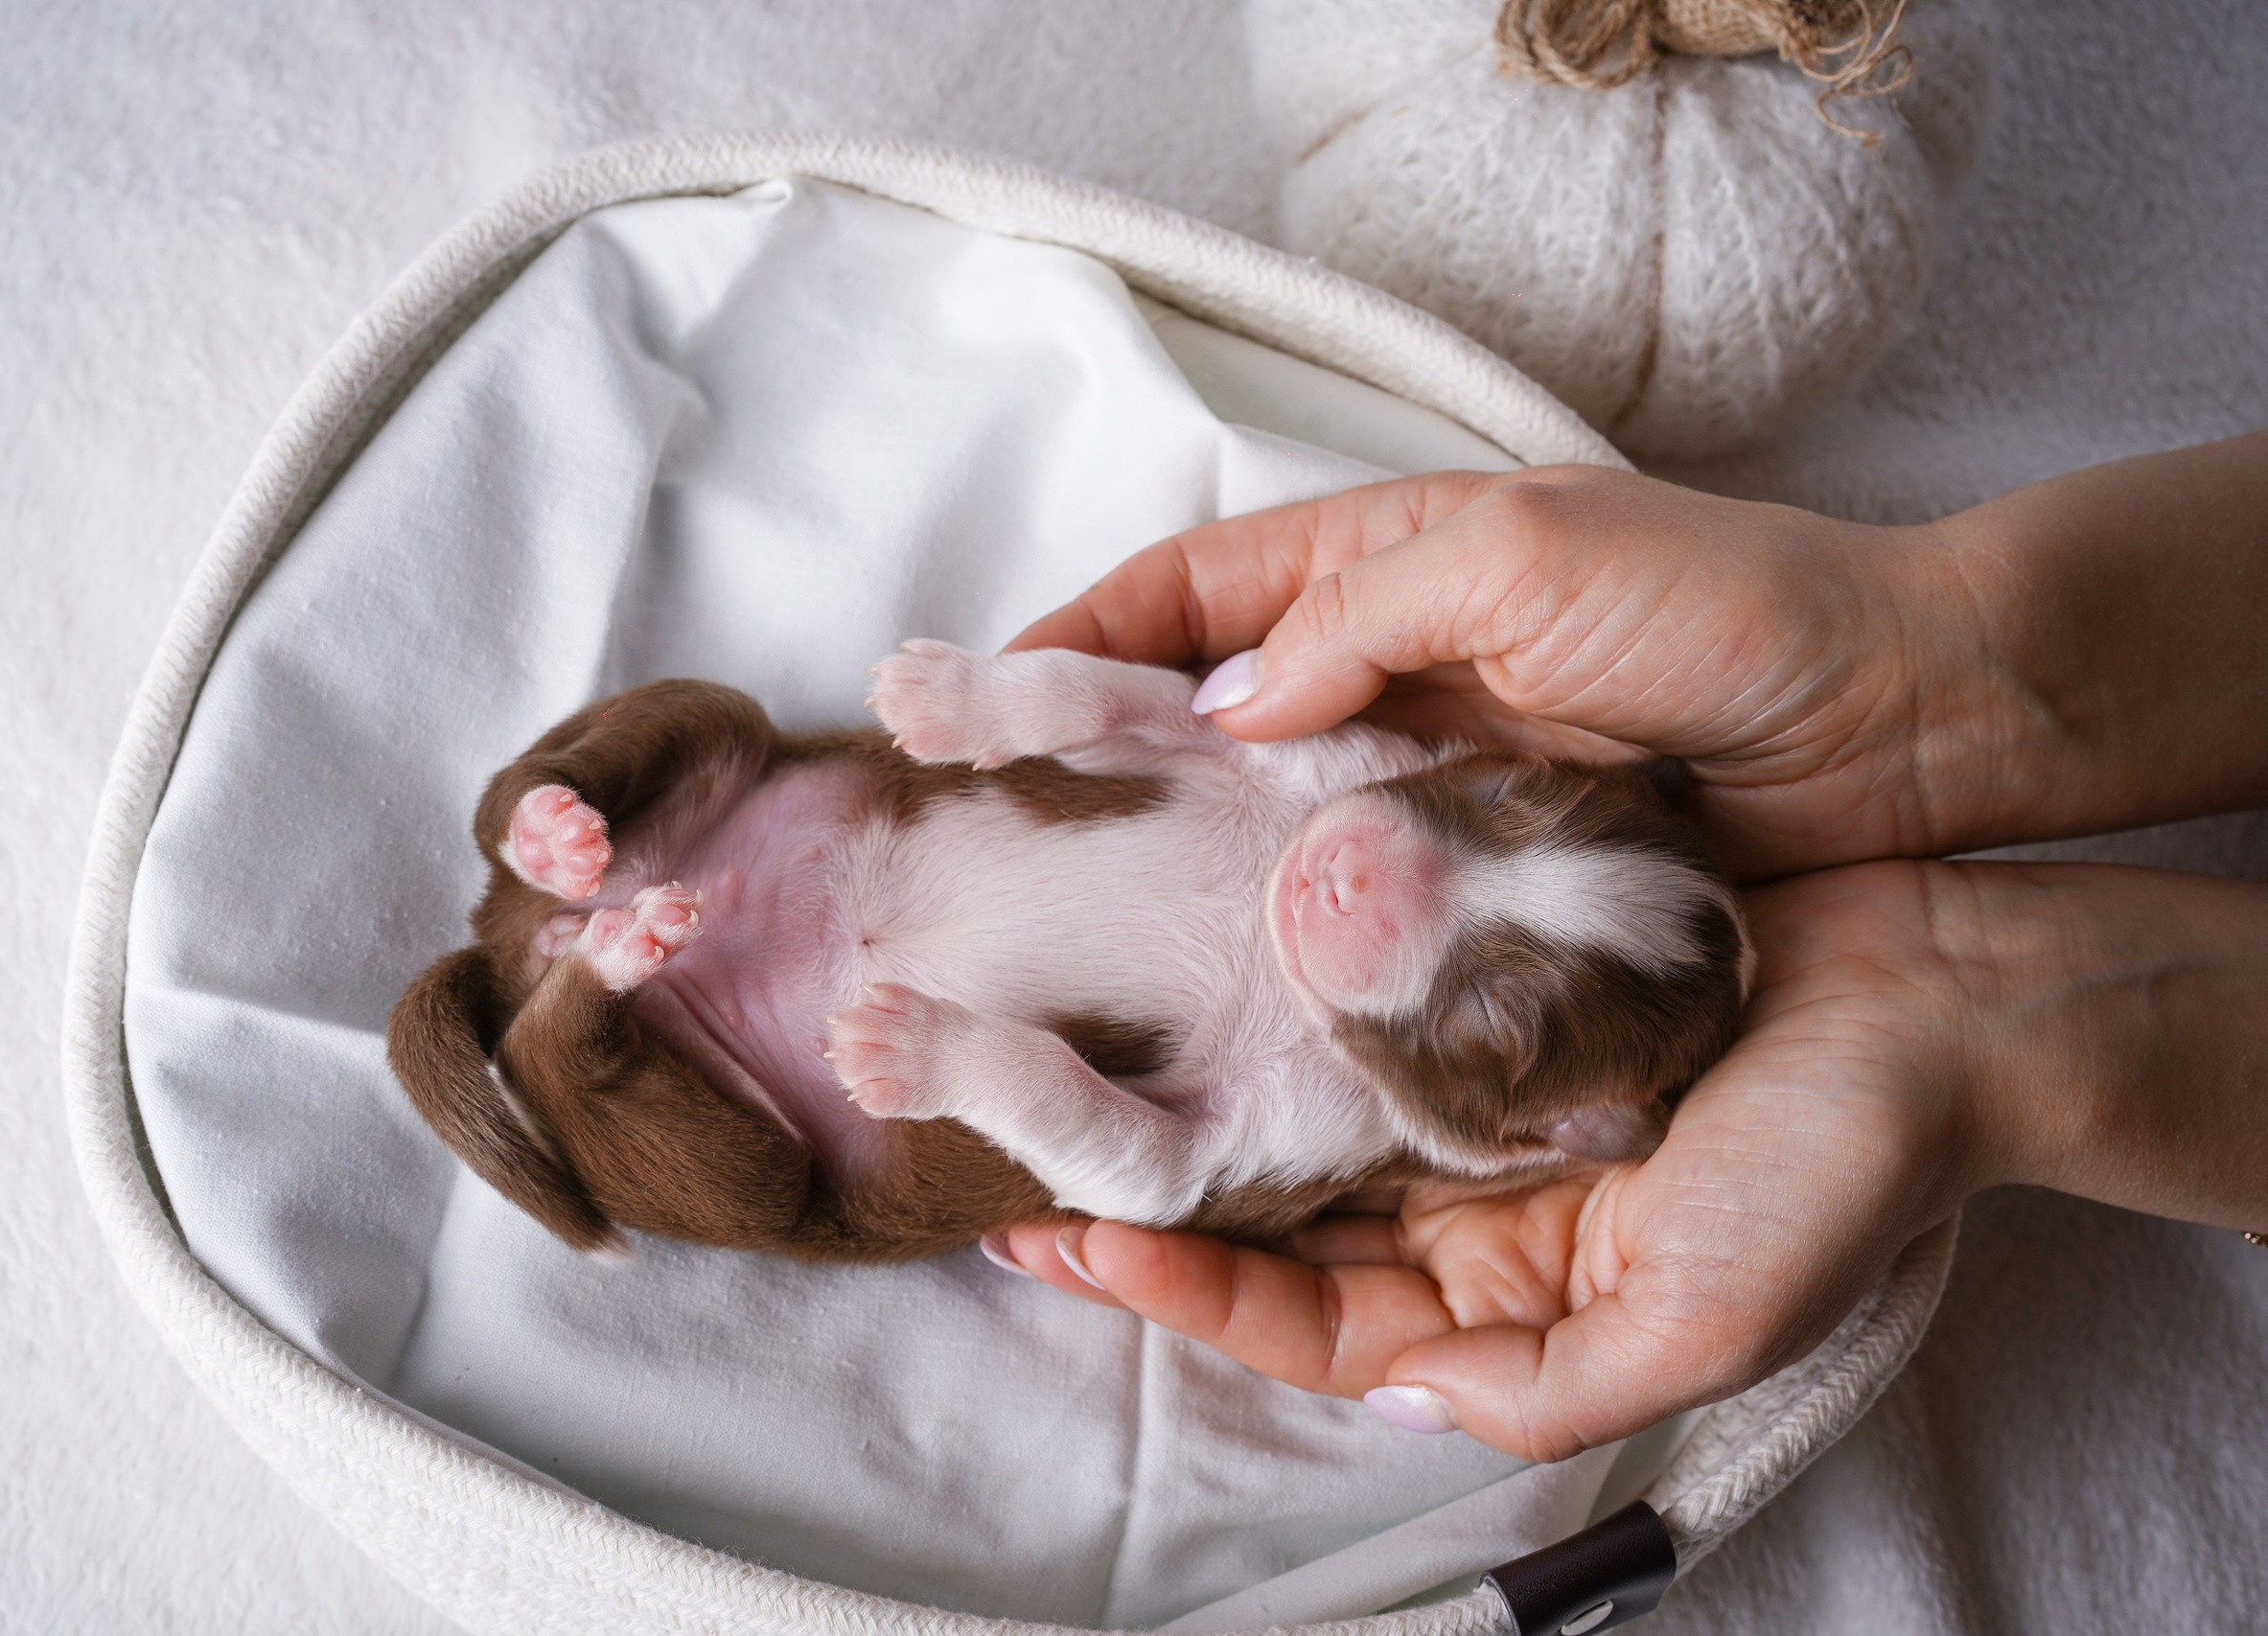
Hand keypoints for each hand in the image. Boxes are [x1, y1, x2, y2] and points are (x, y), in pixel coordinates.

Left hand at [990, 857, 2267, 1459]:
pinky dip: (1276, 968)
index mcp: (1499, 1290)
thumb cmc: (1840, 1162)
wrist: (1954, 997)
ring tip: (1061, 1034)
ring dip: (1186, 1076)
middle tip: (996, 1140)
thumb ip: (1542, 1382)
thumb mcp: (1702, 1318)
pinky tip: (1197, 926)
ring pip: (1292, 1095)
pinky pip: (1355, 985)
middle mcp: (1465, 1193)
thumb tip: (1399, 1392)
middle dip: (1140, 1187)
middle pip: (1270, 1209)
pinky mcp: (1490, 973)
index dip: (1172, 1293)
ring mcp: (1469, 1081)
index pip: (1298, 1313)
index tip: (1052, 1245)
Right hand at [1013, 467, 1955, 878]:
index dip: (1069, 643)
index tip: (964, 710)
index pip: (1181, 595)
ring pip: (1260, 827)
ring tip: (1068, 947)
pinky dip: (1279, 947)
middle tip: (989, 855)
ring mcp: (1428, 784)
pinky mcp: (1481, 881)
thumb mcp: (1525, 558)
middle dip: (1090, 770)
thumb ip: (1356, 617)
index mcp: (1379, 566)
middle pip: (1197, 718)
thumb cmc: (1727, 609)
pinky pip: (1351, 913)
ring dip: (1172, 873)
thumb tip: (1212, 713)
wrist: (1909, 730)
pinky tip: (1220, 1004)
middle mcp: (1384, 676)